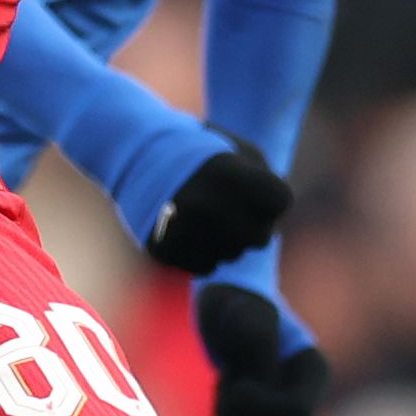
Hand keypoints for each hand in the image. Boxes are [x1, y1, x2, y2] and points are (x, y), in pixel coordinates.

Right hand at [142, 138, 291, 273]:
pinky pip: (206, 267)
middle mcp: (209, 206)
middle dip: (252, 224)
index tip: (255, 187)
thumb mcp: (236, 148)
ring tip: (205, 214)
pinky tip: (190, 230)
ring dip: (226, 240)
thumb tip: (278, 215)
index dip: (272, 196)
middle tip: (230, 206)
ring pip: (233, 255)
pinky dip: (202, 253)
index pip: (281, 201)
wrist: (135, 153)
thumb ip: (266, 179)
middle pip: (261, 237)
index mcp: (230, 175)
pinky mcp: (167, 251)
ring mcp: (186, 232)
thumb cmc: (196, 148)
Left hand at [195, 281, 328, 415]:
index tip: (239, 382)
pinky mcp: (257, 410)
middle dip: (244, 407)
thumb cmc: (240, 305)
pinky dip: (223, 413)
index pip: (298, 412)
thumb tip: (260, 388)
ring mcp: (280, 402)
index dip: (264, 407)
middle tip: (229, 374)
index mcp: (312, 369)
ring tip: (227, 375)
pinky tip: (224, 383)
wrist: (223, 299)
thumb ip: (258, 353)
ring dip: (231, 409)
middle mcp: (302, 391)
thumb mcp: (248, 320)